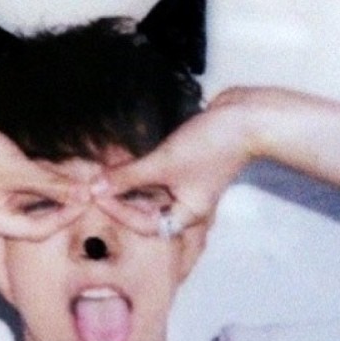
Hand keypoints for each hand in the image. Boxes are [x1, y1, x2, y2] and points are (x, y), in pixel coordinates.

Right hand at [0, 95, 89, 239]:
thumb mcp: (16, 170)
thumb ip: (52, 184)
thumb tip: (85, 193)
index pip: (41, 231)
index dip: (67, 216)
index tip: (87, 199)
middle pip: (41, 216)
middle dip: (66, 202)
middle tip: (89, 188)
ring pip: (38, 197)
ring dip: (59, 187)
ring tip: (83, 175)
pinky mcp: (1, 177)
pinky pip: (30, 182)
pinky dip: (47, 175)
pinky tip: (64, 165)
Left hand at [99, 89, 255, 234]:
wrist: (245, 115)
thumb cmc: (212, 145)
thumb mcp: (164, 163)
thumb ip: (128, 177)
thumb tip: (96, 188)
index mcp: (187, 214)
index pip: (146, 225)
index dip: (120, 212)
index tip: (98, 196)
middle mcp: (186, 205)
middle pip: (146, 211)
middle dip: (120, 200)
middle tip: (95, 189)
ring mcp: (185, 186)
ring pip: (148, 192)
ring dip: (127, 184)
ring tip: (102, 175)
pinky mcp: (184, 167)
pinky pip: (155, 175)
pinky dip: (138, 171)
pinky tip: (120, 163)